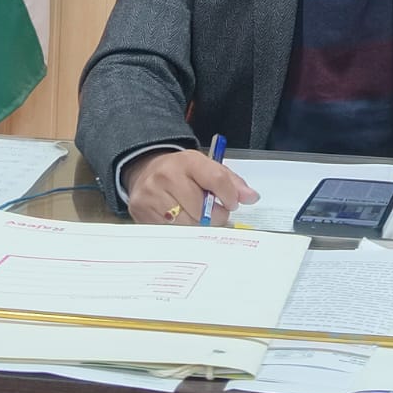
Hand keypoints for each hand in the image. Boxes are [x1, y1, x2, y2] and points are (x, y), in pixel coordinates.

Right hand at [122, 148, 258, 225]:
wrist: (146, 171)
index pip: (216, 179)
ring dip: (197, 226)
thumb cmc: (182, 172)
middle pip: (201, 207)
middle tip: (214, 215)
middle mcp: (167, 175)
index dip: (229, 196)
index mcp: (188, 160)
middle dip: (214, 216)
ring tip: (197, 218)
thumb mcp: (206, 168)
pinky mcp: (141, 212)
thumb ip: (231, 182)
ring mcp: (151, 195)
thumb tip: (252, 197)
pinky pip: (170, 232)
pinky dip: (180, 231)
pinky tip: (181, 222)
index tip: (232, 204)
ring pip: (186, 223)